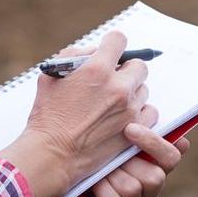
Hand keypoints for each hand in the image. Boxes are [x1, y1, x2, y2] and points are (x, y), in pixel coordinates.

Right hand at [0, 32, 157, 196]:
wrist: (53, 156)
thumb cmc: (47, 117)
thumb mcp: (52, 76)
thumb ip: (75, 57)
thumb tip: (94, 53)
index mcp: (96, 69)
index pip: (118, 40)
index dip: (112, 44)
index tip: (109, 51)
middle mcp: (118, 87)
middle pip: (139, 65)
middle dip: (126, 69)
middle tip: (114, 79)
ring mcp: (129, 109)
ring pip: (143, 89)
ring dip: (132, 92)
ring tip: (113, 103)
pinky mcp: (135, 130)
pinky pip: (150, 112)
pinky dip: (139, 112)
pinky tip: (123, 117)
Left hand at [80, 124, 189, 196]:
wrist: (58, 176)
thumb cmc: (86, 151)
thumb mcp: (109, 136)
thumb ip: (130, 126)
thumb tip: (155, 113)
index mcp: (155, 167)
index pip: (171, 157)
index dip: (154, 143)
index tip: (130, 128)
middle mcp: (149, 191)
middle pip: (156, 177)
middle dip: (128, 162)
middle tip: (108, 150)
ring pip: (132, 189)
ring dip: (110, 175)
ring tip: (95, 167)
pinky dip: (99, 190)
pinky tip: (88, 183)